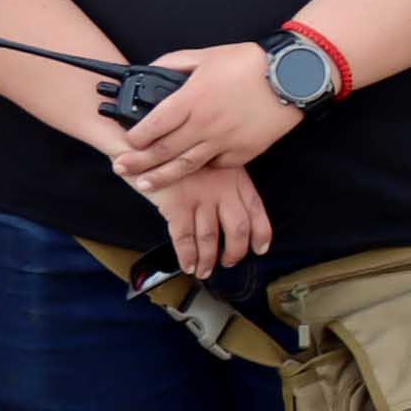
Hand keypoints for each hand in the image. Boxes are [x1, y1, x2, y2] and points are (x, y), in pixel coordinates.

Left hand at [106, 44, 301, 188]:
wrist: (292, 77)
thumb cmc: (250, 63)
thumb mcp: (205, 55)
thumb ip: (173, 64)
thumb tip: (150, 71)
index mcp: (191, 99)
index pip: (153, 125)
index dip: (135, 138)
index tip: (126, 142)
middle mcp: (204, 124)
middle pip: (163, 151)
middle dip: (138, 163)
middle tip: (121, 169)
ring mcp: (224, 142)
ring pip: (186, 165)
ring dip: (163, 176)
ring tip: (146, 185)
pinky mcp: (244, 152)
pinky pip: (218, 164)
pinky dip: (205, 167)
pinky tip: (193, 169)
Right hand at [148, 160, 271, 279]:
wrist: (149, 139)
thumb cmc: (180, 150)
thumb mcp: (212, 158)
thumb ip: (224, 179)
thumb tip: (234, 206)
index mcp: (235, 176)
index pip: (255, 209)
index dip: (261, 232)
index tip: (260, 248)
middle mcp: (222, 188)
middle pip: (237, 229)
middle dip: (235, 251)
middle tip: (229, 262)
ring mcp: (200, 197)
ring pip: (210, 237)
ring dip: (208, 259)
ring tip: (205, 271)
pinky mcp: (177, 204)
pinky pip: (185, 238)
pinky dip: (187, 256)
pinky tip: (188, 266)